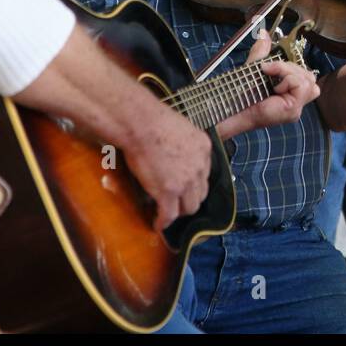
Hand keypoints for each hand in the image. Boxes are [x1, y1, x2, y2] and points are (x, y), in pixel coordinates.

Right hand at [122, 101, 214, 231]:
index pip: (204, 174)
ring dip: (179, 212)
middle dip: (189, 200)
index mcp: (204, 148)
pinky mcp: (169, 192)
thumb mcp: (181, 128)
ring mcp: (186, 181)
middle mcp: (200, 167)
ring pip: (189, 208)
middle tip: (177, 203)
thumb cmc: (153, 120)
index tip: (184, 188)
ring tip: (167, 214)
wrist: (141, 124)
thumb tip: (174, 153)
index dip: (194, 184)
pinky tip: (157, 224)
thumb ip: (183, 144)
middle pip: (200, 194)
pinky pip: (169, 215)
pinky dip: (163, 223)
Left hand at [236, 30, 320, 131]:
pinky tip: (274, 84)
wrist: (233, 107)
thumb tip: (264, 33)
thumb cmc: (242, 92)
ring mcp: (297, 107)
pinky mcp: (293, 109)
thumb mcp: (254, 67)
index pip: (307, 76)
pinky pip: (301, 85)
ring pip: (308, 79)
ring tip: (269, 75)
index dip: (293, 67)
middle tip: (270, 69)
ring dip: (288, 71)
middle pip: (310, 77)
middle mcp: (296, 101)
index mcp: (290, 92)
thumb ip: (262, 52)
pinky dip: (287, 78)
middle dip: (291, 68)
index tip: (272, 65)